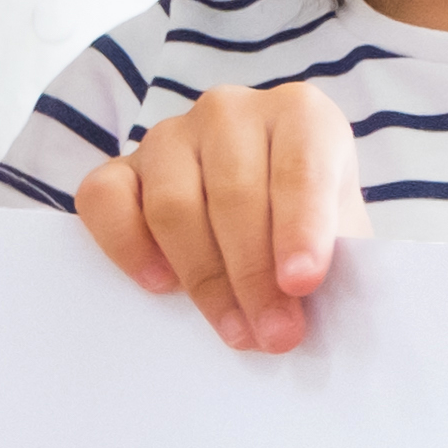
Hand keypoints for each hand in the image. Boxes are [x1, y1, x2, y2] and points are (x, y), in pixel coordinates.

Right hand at [76, 81, 364, 352]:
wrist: (265, 224)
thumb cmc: (307, 231)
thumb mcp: (342, 240)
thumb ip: (337, 264)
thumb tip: (312, 309)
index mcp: (301, 115)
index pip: (300, 167)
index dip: (301, 228)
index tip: (301, 284)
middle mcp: (232, 112)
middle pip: (234, 192)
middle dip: (253, 274)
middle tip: (273, 334)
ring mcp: (170, 135)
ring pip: (173, 203)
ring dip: (203, 276)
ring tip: (234, 328)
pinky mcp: (120, 167)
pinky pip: (105, 199)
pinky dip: (128, 245)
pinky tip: (160, 282)